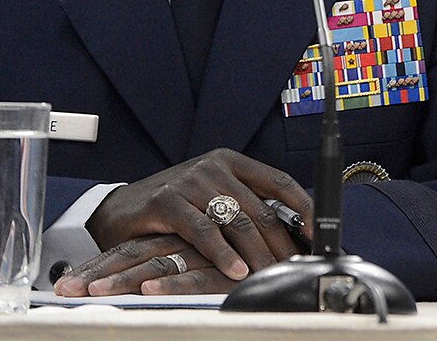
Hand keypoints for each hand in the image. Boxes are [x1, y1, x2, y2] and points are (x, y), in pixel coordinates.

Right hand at [53, 149, 311, 295]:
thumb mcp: (212, 198)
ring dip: (257, 253)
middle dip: (281, 242)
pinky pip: (204, 231)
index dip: (303, 206)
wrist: (118, 209)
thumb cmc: (173, 208)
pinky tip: (237, 271)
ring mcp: (191, 181)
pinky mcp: (168, 201)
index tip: (318, 231)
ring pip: (237, 221)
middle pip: (260, 208)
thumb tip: (288, 234)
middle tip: (293, 267)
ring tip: (269, 275)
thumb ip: (243, 207)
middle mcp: (215, 167)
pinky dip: (223, 254)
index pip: (279, 181)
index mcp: (232, 162)